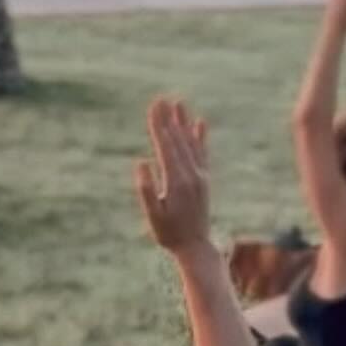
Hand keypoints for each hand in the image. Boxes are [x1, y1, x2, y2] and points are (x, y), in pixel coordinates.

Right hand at [136, 99, 211, 256]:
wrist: (195, 246)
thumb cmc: (169, 234)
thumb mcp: (153, 216)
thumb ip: (147, 190)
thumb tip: (141, 162)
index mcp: (177, 181)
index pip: (166, 146)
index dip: (158, 126)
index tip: (153, 107)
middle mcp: (192, 174)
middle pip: (178, 140)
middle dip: (168, 119)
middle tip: (160, 99)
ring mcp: (200, 176)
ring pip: (191, 143)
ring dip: (183, 122)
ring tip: (178, 103)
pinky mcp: (204, 179)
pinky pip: (202, 153)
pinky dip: (200, 137)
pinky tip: (199, 123)